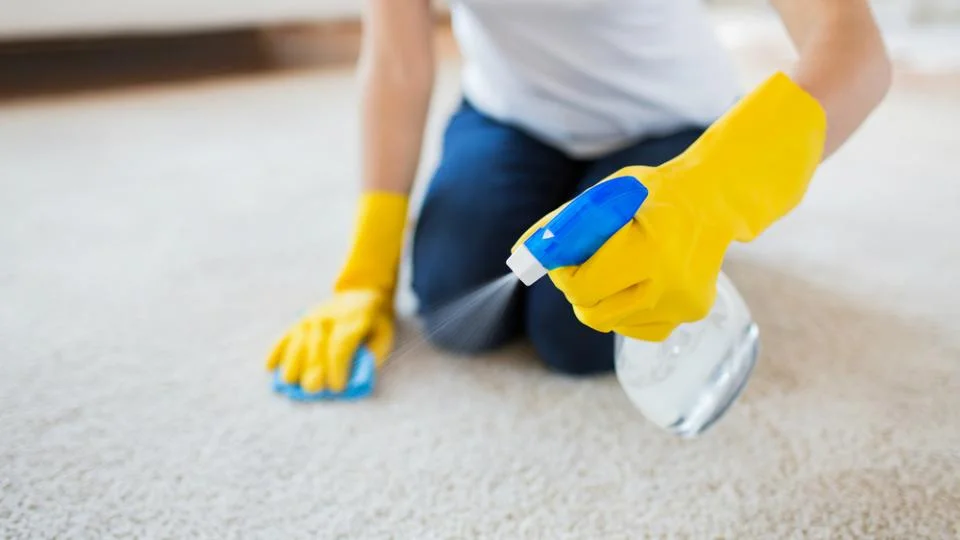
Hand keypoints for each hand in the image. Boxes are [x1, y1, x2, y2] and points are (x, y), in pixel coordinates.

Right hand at [266, 191, 407, 395]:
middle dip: (313, 370)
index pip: (340, 346)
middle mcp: (329, 318)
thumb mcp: (384, 335)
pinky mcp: (300, 320)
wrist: (361, 292)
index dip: (337, 368)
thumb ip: (372, 355)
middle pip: (316, 346)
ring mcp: (311, 317)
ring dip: (292, 363)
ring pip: (297, 341)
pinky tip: (270, 367)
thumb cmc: (375, 322)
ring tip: (290, 382)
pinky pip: (284, 335)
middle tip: (313, 390)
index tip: (337, 387)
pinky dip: (276, 351)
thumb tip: (355, 377)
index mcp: (353, 321)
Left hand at [519, 72, 826, 341]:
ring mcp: (684, 304)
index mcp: (649, 249)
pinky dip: (625, 309)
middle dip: (577, 289)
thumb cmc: (651, 194)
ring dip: (600, 299)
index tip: (563, 257)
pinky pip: (636, 328)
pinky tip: (638, 281)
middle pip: (592, 312)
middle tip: (584, 264)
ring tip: (616, 266)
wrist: (713, 200)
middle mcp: (671, 283)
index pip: (582, 287)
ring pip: (611, 323)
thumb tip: (518, 256)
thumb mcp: (605, 196)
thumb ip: (561, 225)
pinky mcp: (691, 315)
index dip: (563, 274)